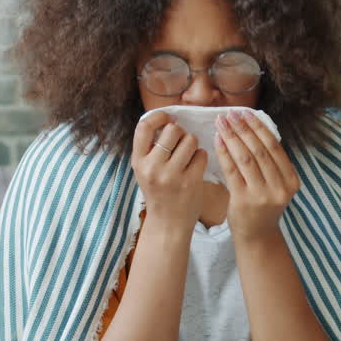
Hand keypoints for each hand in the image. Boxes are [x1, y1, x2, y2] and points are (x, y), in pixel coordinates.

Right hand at [131, 111, 207, 230]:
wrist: (168, 224)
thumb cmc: (158, 192)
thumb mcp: (145, 170)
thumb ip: (151, 148)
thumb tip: (168, 119)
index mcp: (138, 162)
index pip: (144, 126)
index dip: (158, 116)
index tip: (168, 119)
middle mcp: (153, 167)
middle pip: (172, 130)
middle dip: (181, 133)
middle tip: (181, 144)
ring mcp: (172, 175)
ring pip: (190, 140)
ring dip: (193, 144)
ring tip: (188, 156)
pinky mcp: (190, 182)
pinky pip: (201, 155)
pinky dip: (201, 157)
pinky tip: (195, 167)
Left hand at [215, 109, 299, 243]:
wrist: (257, 237)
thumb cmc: (263, 207)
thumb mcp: (276, 185)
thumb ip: (271, 163)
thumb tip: (254, 128)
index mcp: (291, 180)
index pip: (274, 146)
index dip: (259, 127)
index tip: (246, 113)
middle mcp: (280, 187)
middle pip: (259, 150)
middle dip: (243, 128)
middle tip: (230, 114)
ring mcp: (262, 195)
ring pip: (245, 158)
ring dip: (232, 137)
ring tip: (221, 123)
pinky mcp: (244, 200)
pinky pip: (232, 170)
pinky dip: (224, 152)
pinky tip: (217, 140)